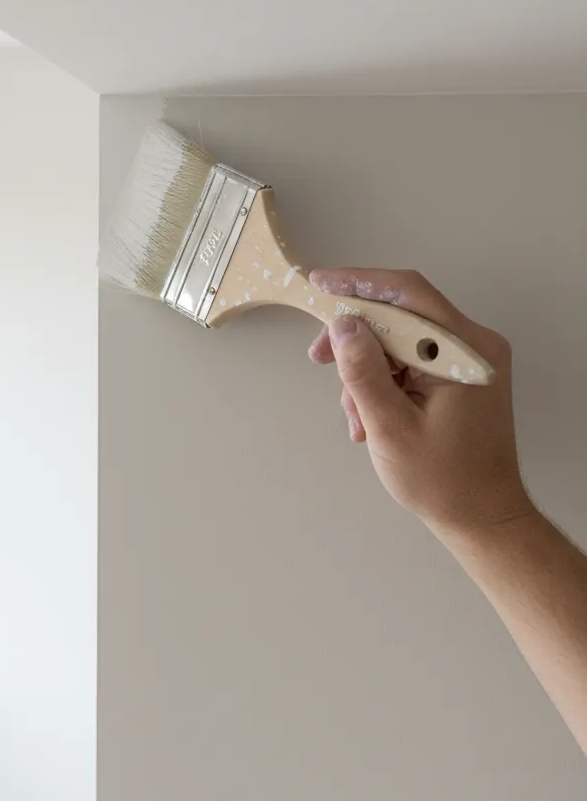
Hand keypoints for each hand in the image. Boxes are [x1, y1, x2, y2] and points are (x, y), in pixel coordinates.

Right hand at [307, 268, 533, 536]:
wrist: (482, 517)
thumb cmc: (443, 480)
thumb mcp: (390, 426)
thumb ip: (363, 371)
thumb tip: (342, 325)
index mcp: (464, 351)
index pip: (407, 294)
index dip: (358, 283)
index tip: (319, 284)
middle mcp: (472, 346)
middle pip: (399, 316)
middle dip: (354, 337)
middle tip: (319, 358)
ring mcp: (466, 361)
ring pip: (398, 342)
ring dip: (366, 370)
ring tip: (356, 417)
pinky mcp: (458, 377)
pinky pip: (408, 362)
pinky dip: (383, 382)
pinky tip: (370, 418)